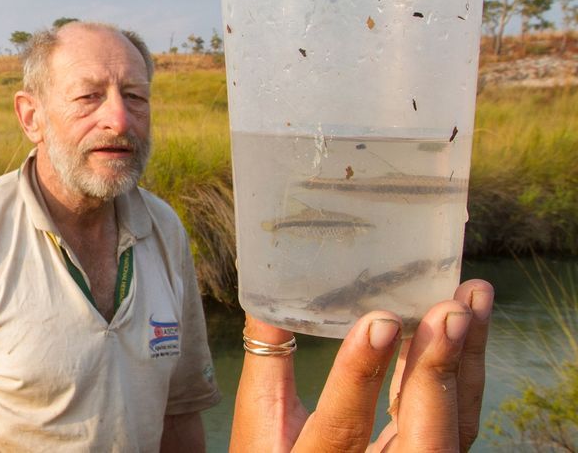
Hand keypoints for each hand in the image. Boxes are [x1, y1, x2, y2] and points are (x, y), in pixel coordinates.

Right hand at [229, 279, 493, 451]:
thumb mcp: (262, 422)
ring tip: (472, 296)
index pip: (343, 428)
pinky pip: (459, 418)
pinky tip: (467, 326)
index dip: (362, 376)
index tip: (380, 323)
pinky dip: (463, 370)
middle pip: (425, 439)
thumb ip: (268, 366)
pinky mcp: (431, 451)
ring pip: (457, 426)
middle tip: (450, 310)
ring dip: (467, 360)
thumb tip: (266, 299)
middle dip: (438, 371)